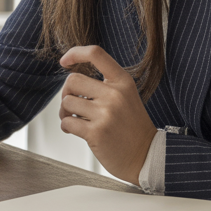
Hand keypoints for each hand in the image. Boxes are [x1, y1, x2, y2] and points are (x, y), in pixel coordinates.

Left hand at [57, 45, 157, 182]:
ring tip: (76, 120)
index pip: (96, 53)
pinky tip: (77, 131)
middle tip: (73, 106)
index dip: (75, 53)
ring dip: (65, 112)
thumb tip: (70, 79)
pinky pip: (66, 122)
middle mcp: (115, 94)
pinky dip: (66, 127)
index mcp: (123, 82)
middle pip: (72, 80)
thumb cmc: (131, 126)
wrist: (147, 157)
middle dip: (67, 93)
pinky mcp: (96, 132)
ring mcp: (106, 113)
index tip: (64, 62)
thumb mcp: (125, 96)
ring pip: (66, 102)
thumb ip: (104, 85)